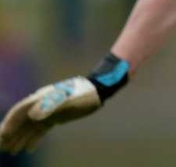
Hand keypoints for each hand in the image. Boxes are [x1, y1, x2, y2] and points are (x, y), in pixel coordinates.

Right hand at [0, 53, 127, 153]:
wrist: (98, 91)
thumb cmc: (83, 94)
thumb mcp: (69, 100)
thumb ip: (51, 106)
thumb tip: (32, 116)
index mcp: (41, 98)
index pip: (20, 111)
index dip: (10, 123)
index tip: (3, 136)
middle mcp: (41, 104)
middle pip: (21, 120)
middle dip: (10, 133)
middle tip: (2, 147)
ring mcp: (48, 111)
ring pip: (29, 127)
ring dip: (20, 138)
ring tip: (11, 151)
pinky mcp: (56, 117)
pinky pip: (41, 129)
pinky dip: (34, 138)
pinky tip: (29, 149)